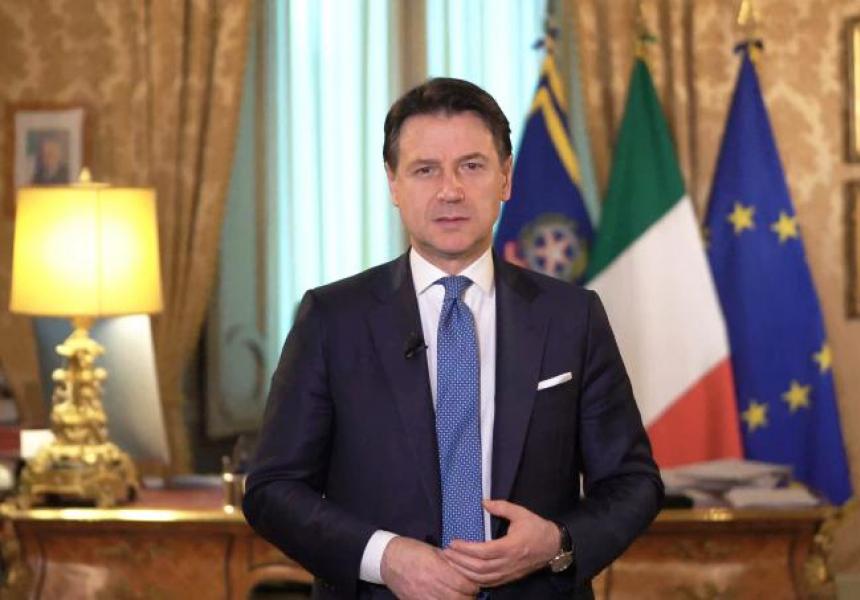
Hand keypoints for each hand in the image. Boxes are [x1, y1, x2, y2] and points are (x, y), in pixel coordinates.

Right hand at [381, 536, 479, 598]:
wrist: (387, 559)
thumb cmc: (411, 551)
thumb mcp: (433, 551)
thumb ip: (450, 562)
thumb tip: (468, 570)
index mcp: (435, 568)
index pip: (462, 584)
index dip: (472, 586)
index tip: (475, 584)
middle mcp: (429, 584)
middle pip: (458, 599)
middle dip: (468, 597)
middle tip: (470, 593)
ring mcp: (422, 596)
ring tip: (460, 597)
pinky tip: (446, 599)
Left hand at [442, 499, 560, 586]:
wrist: (553, 547)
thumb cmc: (536, 528)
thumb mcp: (521, 513)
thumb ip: (502, 507)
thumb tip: (484, 502)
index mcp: (511, 546)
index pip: (484, 551)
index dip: (466, 549)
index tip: (453, 542)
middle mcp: (508, 562)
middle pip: (479, 567)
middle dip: (460, 561)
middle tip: (445, 553)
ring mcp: (509, 573)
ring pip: (482, 578)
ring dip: (464, 572)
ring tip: (451, 562)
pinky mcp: (509, 578)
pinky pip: (489, 583)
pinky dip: (474, 579)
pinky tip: (464, 573)